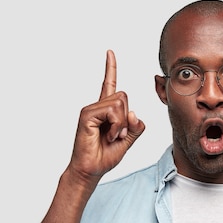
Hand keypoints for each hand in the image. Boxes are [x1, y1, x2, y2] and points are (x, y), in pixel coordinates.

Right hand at [68, 50, 144, 182]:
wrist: (91, 170)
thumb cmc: (105, 156)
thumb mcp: (128, 140)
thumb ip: (135, 126)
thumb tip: (134, 113)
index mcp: (106, 110)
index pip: (109, 84)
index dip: (110, 68)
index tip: (109, 52)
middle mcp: (97, 106)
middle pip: (124, 96)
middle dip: (127, 118)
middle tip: (117, 135)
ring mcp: (90, 109)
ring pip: (120, 103)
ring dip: (122, 124)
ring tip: (111, 137)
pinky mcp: (87, 114)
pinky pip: (112, 111)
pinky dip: (116, 126)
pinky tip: (107, 136)